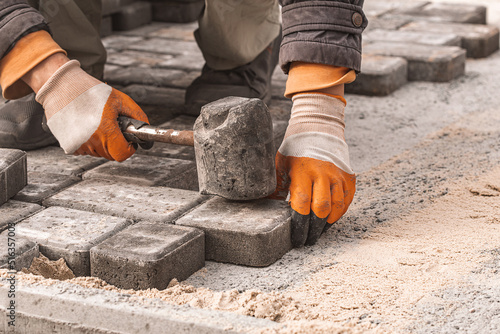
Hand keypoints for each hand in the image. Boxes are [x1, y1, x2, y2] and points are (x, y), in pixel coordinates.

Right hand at [27, 56, 147, 160]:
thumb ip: (137, 116)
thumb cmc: (91, 91)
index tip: (127, 138)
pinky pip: (85, 149)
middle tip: (111, 126)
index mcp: (105, 132)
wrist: (62, 86)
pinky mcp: (68, 145)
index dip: (129, 147)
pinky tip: (85, 126)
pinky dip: (88, 141)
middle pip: (111, 154)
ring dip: (101, 142)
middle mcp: (91, 142)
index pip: (123, 154)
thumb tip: (146, 131)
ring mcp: (78, 145)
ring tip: (96, 122)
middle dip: (116, 143)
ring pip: (98, 152)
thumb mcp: (121, 100)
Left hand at [272, 93, 355, 246]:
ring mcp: (337, 175)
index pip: (302, 203)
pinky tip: (329, 221)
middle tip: (308, 240)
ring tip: (318, 233)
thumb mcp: (280, 164)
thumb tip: (265, 206)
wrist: (317, 130)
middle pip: (321, 208)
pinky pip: (346, 201)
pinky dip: (339, 213)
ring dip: (327, 223)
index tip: (296, 237)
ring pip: (337, 206)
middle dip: (314, 228)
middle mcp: (322, 173)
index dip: (299, 223)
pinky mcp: (348, 177)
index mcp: (302, 171)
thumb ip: (275, 185)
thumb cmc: (294, 151)